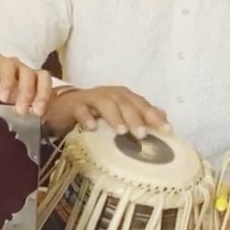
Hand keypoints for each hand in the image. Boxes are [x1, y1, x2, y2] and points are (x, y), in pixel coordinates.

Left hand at [0, 53, 52, 115]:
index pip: (8, 67)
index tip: (4, 98)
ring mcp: (28, 75)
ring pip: (42, 77)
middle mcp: (16, 66)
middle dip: (26, 92)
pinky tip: (41, 114)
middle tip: (21, 110)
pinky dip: (46, 99)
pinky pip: (46, 88)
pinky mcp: (36, 87)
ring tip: (38, 112)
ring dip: (42, 94)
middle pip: (28, 72)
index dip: (8, 81)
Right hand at [42, 85, 170, 137]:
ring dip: (114, 116)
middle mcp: (109, 94)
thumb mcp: (119, 114)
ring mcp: (91, 98)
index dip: (154, 116)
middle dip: (135, 117)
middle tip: (142, 134)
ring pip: (105, 103)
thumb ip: (139, 115)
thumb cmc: (95, 113)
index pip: (142, 104)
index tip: (167, 130)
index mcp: (123, 97)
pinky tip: (92, 128)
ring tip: (121, 131)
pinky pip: (80, 109)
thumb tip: (164, 117)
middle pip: (125, 102)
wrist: (63, 107)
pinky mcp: (74, 105)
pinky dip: (86, 117)